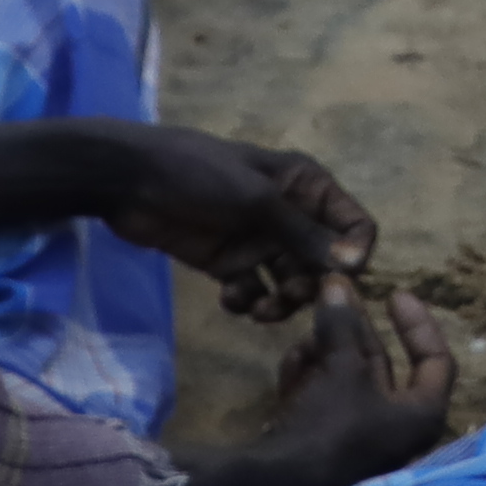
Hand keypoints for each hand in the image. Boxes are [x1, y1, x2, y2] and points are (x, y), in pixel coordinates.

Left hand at [95, 129, 385, 321]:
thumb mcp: (257, 200)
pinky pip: (255, 290)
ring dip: (281, 302)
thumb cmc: (200, 175)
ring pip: (291, 283)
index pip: (354, 225)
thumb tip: (354, 266)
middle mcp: (291, 216)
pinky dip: (247, 301)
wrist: (131, 182)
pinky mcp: (230, 263)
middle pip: (324, 262)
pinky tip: (229, 298)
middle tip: (288, 298)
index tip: (339, 279)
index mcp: (307, 188)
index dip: (354, 254)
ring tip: (258, 310)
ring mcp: (260, 241)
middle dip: (311, 286)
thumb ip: (305, 235)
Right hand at [160, 289, 463, 485]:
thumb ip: (342, 326)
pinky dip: (310, 379)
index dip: (417, 324)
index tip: (394, 294)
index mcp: (421, 414)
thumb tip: (335, 285)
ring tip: (307, 334)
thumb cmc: (331, 426)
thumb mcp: (342, 369)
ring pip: (346, 378)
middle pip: (380, 364)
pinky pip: (324, 399)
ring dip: (326, 351)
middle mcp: (396, 429)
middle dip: (354, 329)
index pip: (435, 360)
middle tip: (334, 291)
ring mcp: (358, 438)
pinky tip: (292, 363)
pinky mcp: (324, 444)